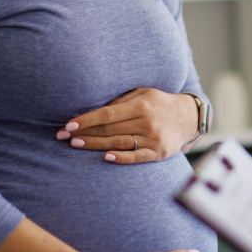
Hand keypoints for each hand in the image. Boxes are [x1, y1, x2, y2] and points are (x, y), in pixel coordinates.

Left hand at [56, 88, 199, 163]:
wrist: (189, 118)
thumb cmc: (160, 103)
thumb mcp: (143, 93)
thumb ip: (121, 100)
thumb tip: (95, 109)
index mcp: (142, 105)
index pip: (108, 113)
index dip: (86, 120)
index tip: (68, 125)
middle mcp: (147, 122)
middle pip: (110, 130)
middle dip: (84, 133)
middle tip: (62, 137)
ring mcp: (154, 139)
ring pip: (119, 143)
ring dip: (95, 145)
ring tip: (75, 145)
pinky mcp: (160, 153)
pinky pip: (137, 157)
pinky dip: (121, 158)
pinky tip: (105, 157)